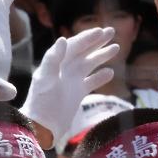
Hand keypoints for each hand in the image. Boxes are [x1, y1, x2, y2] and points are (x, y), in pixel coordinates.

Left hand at [19, 27, 117, 147]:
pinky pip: (91, 82)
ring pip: (89, 64)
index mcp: (55, 64)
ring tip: (116, 47)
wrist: (42, 126)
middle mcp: (63, 70)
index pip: (72, 46)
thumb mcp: (45, 79)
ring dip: (101, 56)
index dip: (86, 38)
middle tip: (112, 31)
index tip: (100, 31)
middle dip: (96, 42)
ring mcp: (71, 82)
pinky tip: (110, 72)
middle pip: (82, 51)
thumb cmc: (41, 102)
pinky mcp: (77, 94)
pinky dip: (100, 77)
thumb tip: (63, 39)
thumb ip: (53, 59)